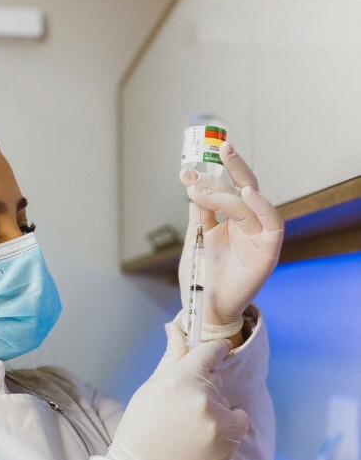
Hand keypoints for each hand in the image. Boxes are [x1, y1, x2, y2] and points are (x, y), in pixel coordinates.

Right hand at [106, 324, 248, 459]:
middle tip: (182, 408)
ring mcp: (218, 421)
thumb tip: (175, 326)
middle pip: (218, 379)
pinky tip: (204, 437)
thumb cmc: (142, 426)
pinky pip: (239, 420)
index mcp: (181, 378)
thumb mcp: (153, 386)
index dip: (215, 351)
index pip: (212, 351)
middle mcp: (203, 397)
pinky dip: (227, 426)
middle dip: (205, 388)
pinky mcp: (229, 441)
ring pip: (227, 401)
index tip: (215, 353)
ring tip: (190, 427)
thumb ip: (173, 356)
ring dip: (215, 409)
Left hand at [178, 142, 283, 326]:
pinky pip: (273, 224)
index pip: (227, 188)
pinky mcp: (269, 251)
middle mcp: (248, 224)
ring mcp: (259, 236)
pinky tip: (248, 194)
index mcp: (231, 219)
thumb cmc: (202, 275)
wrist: (206, 308)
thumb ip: (199, 210)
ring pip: (248, 204)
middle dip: (230, 168)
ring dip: (227, 192)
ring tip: (202, 188)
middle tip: (214, 151)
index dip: (211, 175)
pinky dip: (263, 207)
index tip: (187, 168)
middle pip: (243, 188)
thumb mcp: (196, 237)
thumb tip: (192, 179)